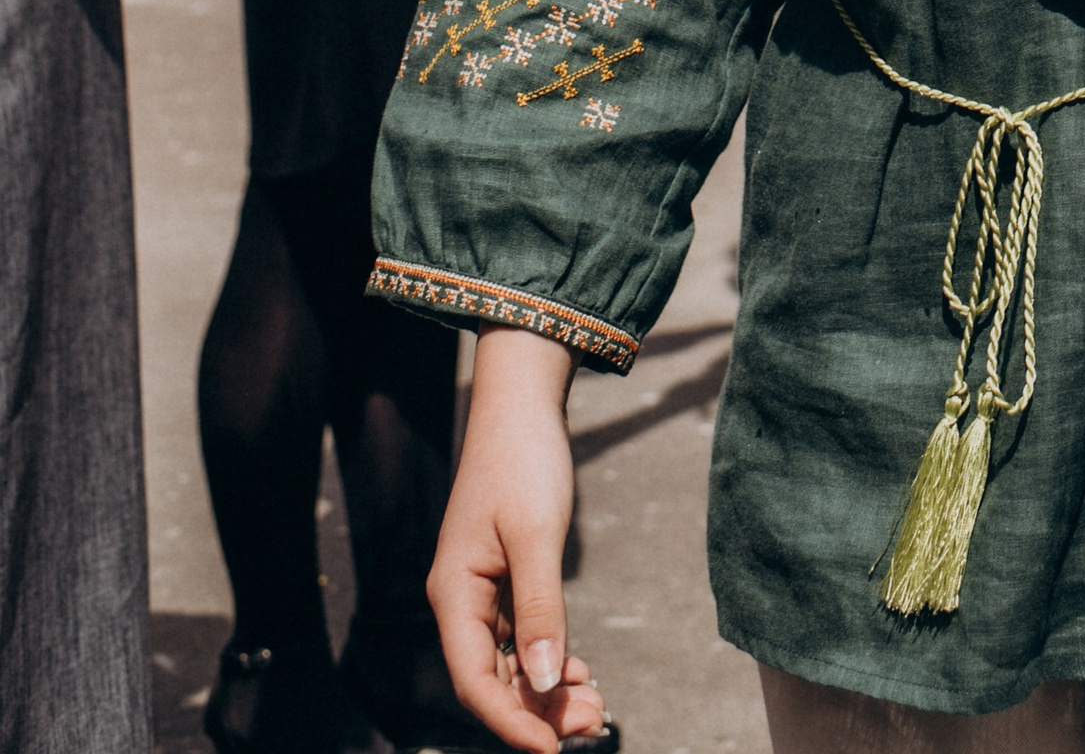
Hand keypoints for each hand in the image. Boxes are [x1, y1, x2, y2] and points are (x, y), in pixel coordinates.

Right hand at [427, 329, 611, 745]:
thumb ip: (541, 609)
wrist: (522, 403)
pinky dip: (547, 656)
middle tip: (594, 721)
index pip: (476, 680)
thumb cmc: (524, 460)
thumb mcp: (537, 534)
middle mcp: (461, 600)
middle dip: (538, 709)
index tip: (551, 750)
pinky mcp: (503, 578)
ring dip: (546, 688)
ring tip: (594, 704)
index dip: (511, 722)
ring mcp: (481, 590)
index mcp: (454, 594)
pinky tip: (577, 669)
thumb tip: (545, 682)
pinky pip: (520, 636)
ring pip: (510, 661)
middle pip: (494, 678)